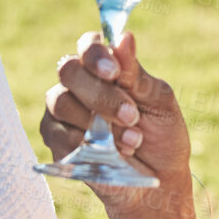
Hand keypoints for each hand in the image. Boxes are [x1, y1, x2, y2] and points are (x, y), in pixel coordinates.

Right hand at [39, 30, 191, 206]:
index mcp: (104, 67)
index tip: (114, 71)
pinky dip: (89, 144)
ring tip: (133, 141)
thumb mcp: (159, 103)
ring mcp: (62, 112)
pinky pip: (61, 135)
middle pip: (70, 70)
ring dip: (99, 123)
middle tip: (131, 115)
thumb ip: (137, 75)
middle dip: (101, 94)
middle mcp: (78, 84)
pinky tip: (114, 154)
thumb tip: (125, 37)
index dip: (95, 54)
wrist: (159, 180)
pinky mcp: (57, 141)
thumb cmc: (161, 136)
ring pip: (62, 102)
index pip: (88, 44)